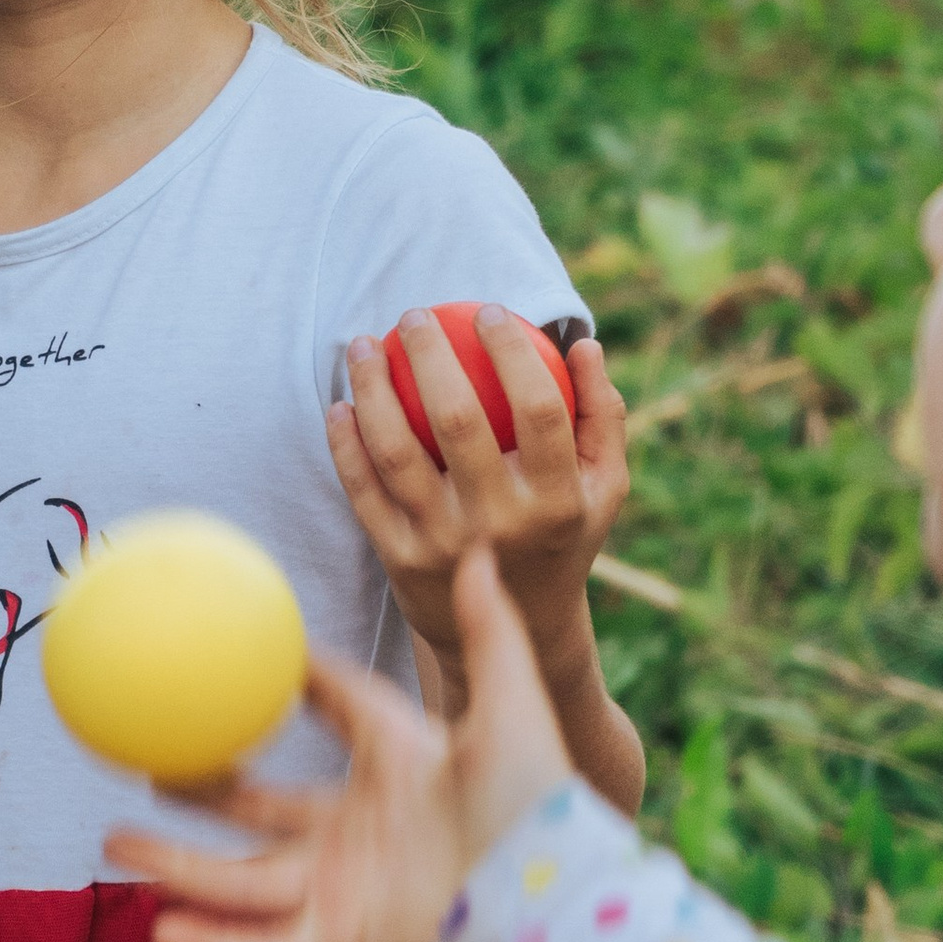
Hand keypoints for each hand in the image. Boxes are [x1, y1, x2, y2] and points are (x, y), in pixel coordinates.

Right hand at [107, 548, 572, 941]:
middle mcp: (361, 831)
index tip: (233, 658)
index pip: (337, 716)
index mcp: (397, 765)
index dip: (295, 686)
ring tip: (112, 846)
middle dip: (201, 794)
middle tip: (145, 764)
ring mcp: (347, 895)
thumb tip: (477, 548)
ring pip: (240, 885)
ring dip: (176, 870)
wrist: (552, 907)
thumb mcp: (512, 706)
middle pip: (260, 814)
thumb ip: (490, 631)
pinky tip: (163, 932)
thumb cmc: (539, 809)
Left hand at [330, 308, 627, 679]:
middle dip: (431, 354)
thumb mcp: (603, 489)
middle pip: (458, 421)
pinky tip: (340, 402)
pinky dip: (345, 442)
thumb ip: (602, 417)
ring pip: (396, 451)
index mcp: (557, 501)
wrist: (514, 631)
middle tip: (415, 315)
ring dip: (372, 389)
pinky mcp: (400, 560)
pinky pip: (363, 488)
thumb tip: (586, 345)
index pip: (539, 410)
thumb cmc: (560, 534)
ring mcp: (446, 543)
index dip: (513, 352)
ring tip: (363, 345)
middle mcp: (501, 522)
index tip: (488, 310)